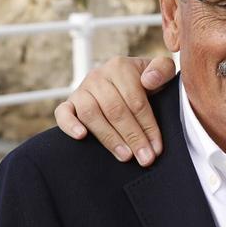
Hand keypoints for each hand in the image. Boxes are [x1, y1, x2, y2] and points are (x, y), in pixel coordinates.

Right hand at [54, 55, 176, 164]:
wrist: (127, 79)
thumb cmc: (148, 80)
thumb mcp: (162, 70)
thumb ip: (163, 69)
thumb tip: (149, 80)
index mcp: (121, 67)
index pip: (136, 102)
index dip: (148, 127)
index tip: (156, 148)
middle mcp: (98, 76)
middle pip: (115, 110)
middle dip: (132, 137)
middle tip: (145, 159)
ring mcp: (81, 89)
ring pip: (91, 114)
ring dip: (109, 137)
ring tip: (125, 156)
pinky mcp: (69, 102)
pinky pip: (63, 112)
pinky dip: (69, 124)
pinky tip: (81, 136)